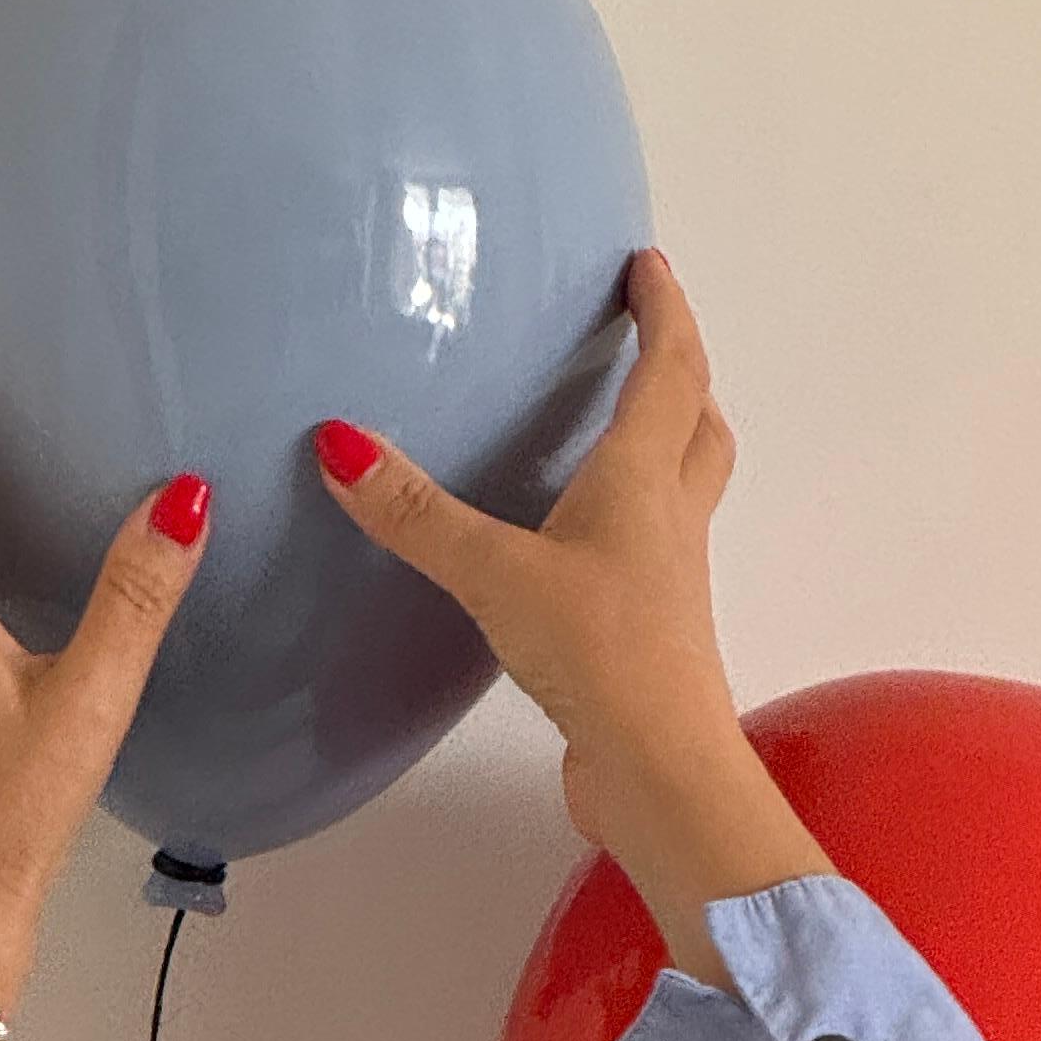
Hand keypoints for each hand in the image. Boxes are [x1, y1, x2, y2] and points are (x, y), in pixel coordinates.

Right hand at [312, 249, 832, 981]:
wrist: (661, 775)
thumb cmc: (601, 659)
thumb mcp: (497, 577)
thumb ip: (419, 516)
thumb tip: (340, 446)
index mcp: (644, 481)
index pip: (669, 370)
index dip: (663, 311)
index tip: (649, 265)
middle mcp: (670, 522)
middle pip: (700, 429)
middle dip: (683, 376)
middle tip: (655, 343)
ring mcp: (670, 585)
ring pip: (687, 494)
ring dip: (672, 449)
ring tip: (629, 432)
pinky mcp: (656, 639)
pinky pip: (657, 556)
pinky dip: (639, 524)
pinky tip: (591, 546)